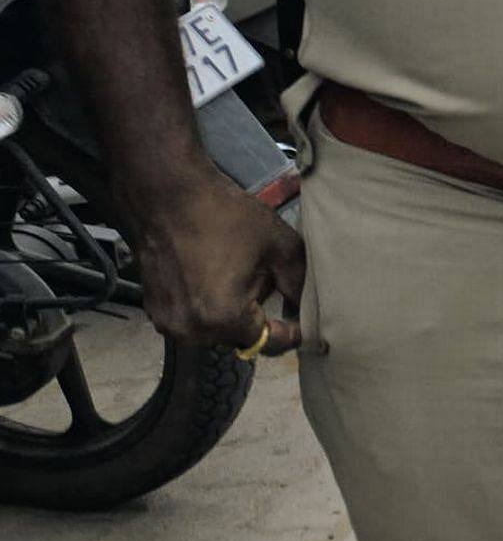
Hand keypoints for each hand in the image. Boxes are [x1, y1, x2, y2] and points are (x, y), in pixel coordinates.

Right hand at [130, 165, 303, 357]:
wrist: (167, 197)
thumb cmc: (226, 217)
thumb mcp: (280, 247)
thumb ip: (299, 285)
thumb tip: (309, 311)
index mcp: (224, 318)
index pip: (271, 343)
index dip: (293, 331)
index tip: (304, 319)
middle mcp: (192, 331)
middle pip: (242, 338)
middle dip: (259, 317)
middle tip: (264, 282)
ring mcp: (168, 324)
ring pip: (217, 330)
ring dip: (232, 313)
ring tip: (235, 276)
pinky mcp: (154, 312)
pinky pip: (195, 320)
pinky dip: (208, 307)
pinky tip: (211, 277)